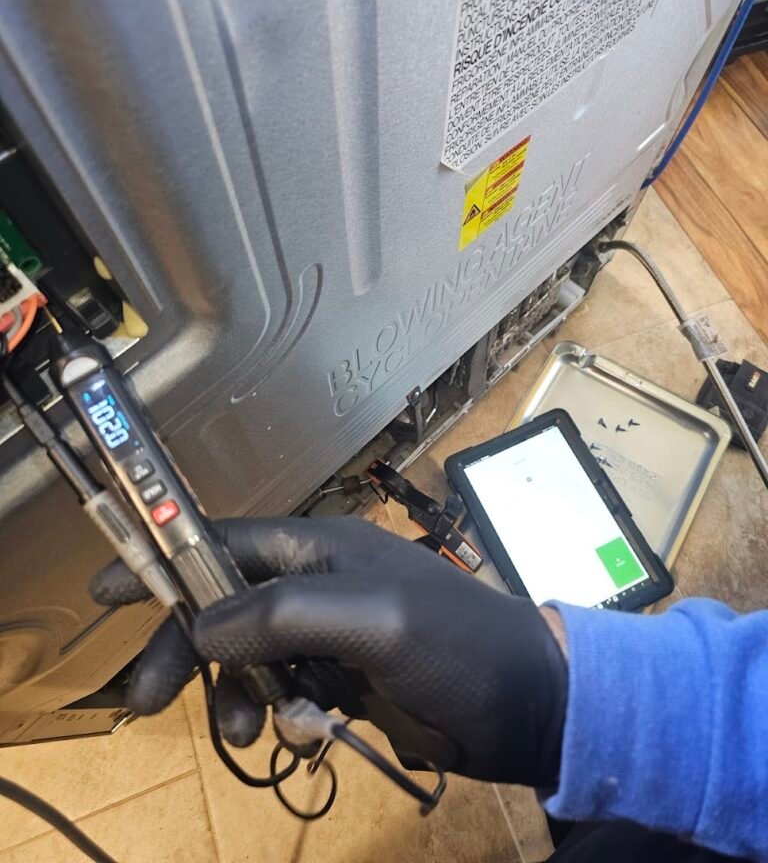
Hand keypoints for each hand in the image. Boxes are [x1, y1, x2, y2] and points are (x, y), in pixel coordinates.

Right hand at [92, 516, 566, 785]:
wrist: (529, 702)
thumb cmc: (457, 644)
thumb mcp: (373, 618)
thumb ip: (285, 614)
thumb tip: (206, 624)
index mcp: (320, 548)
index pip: (225, 543)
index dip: (166, 560)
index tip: (107, 590)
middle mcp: (318, 583)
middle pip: (225, 606)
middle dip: (187, 649)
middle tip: (143, 700)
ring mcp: (331, 633)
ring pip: (250, 658)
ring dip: (236, 695)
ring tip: (241, 734)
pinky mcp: (345, 678)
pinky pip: (286, 694)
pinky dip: (281, 716)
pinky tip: (304, 736)